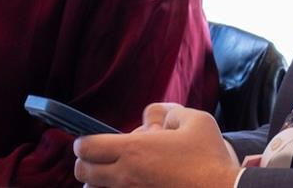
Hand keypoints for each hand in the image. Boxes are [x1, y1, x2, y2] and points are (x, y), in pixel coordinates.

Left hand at [74, 103, 240, 187]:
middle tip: (104, 158)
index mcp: (135, 151)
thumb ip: (168, 112)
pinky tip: (135, 183)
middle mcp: (126, 177)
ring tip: (120, 175)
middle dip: (87, 163)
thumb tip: (150, 121)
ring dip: (100, 182)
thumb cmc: (210, 157)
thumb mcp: (195, 120)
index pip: (87, 148)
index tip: (93, 141)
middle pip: (83, 173)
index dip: (85, 142)